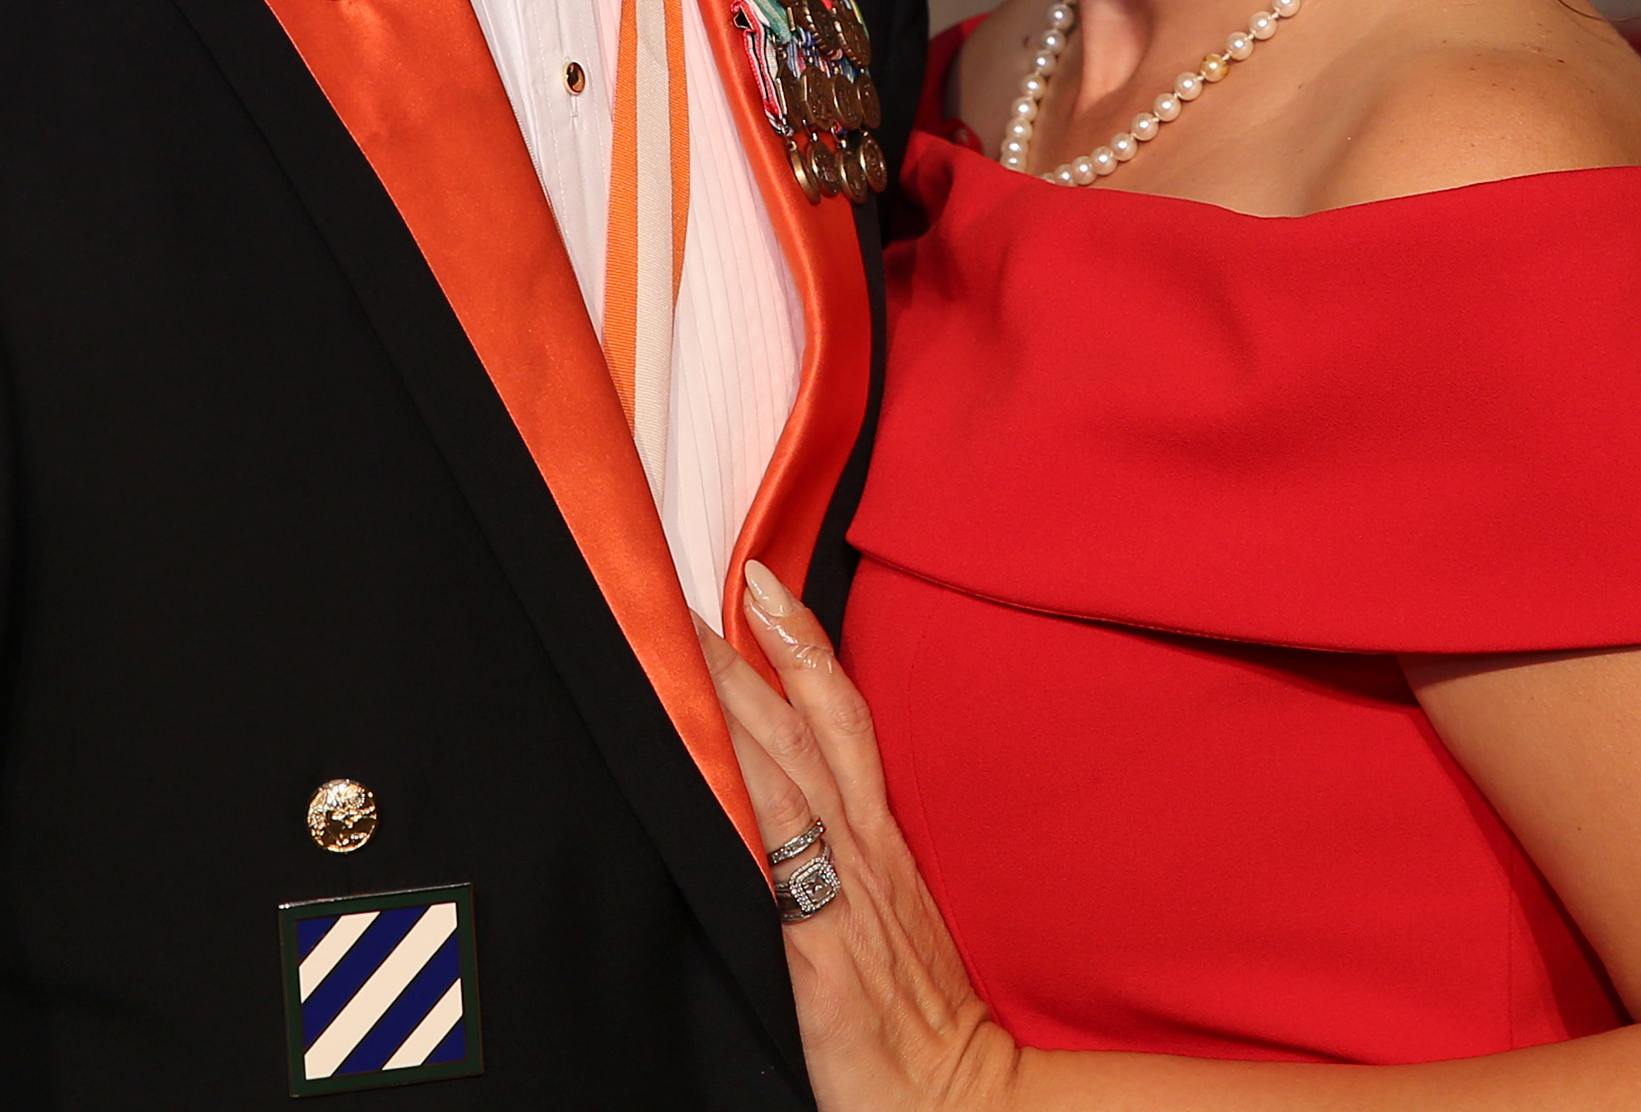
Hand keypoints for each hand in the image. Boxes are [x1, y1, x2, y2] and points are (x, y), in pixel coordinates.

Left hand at [706, 561, 1026, 1111]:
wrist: (960, 1095)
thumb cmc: (921, 1013)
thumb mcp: (891, 911)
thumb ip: (845, 856)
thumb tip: (789, 807)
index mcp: (880, 838)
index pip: (842, 715)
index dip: (803, 644)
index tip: (761, 580)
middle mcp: (864, 849)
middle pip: (804, 726)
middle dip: (748, 651)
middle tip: (687, 585)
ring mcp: (842, 895)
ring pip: (783, 774)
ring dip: (731, 705)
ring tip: (680, 644)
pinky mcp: (817, 952)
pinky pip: (773, 867)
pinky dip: (741, 810)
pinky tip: (701, 768)